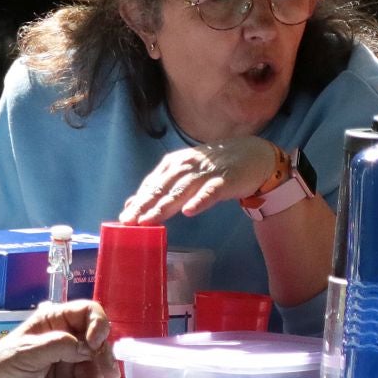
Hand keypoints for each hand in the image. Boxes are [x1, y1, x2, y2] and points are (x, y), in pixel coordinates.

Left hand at [0, 300, 117, 377]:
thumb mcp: (26, 353)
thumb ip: (58, 346)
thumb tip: (89, 347)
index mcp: (53, 321)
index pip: (88, 312)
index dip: (98, 325)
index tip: (96, 344)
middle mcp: (65, 338)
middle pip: (99, 342)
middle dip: (103, 360)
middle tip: (108, 375)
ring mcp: (68, 362)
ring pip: (96, 367)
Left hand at [118, 138, 280, 224]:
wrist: (254, 155)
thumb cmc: (215, 167)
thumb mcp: (186, 174)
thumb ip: (163, 188)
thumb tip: (134, 204)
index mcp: (174, 164)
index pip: (152, 184)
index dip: (138, 202)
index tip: (123, 219)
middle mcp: (187, 166)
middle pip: (162, 188)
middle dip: (144, 205)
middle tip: (128, 222)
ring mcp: (206, 173)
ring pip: (181, 190)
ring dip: (164, 205)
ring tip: (149, 220)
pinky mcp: (225, 180)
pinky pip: (210, 192)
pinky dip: (199, 201)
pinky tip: (189, 211)